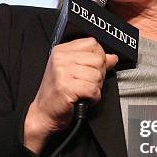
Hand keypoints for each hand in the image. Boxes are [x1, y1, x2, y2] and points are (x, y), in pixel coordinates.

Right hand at [24, 38, 117, 153]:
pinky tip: (85, 98)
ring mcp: (62, 72)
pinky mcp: (66, 87)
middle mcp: (60, 59)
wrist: (44, 113)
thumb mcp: (73, 71)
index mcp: (62, 51)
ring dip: (96, 87)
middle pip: (98, 59)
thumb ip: (93, 62)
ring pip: (97, 75)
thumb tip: (112, 58)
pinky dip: (94, 97)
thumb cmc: (57, 93)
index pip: (92, 43)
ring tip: (84, 91)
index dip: (99, 57)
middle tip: (88, 83)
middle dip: (99, 74)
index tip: (93, 68)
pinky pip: (93, 89)